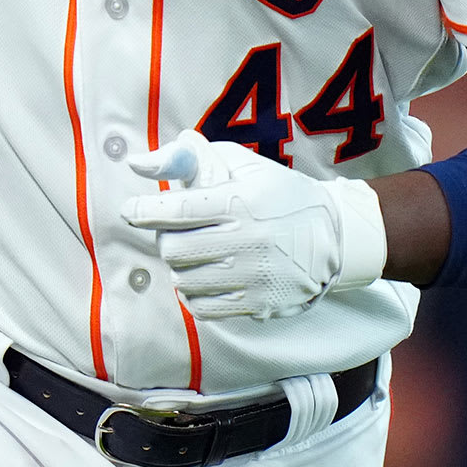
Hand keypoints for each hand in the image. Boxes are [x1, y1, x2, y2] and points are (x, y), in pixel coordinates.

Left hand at [119, 132, 386, 320]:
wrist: (335, 238)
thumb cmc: (277, 194)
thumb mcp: (239, 165)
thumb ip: (187, 158)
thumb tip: (136, 163)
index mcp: (242, 202)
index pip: (176, 210)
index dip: (144, 210)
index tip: (132, 211)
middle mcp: (249, 241)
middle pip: (173, 250)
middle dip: (168, 239)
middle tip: (180, 232)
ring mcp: (255, 277)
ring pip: (183, 280)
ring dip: (182, 267)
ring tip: (199, 254)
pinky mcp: (259, 305)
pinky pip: (202, 308)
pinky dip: (195, 293)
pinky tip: (207, 277)